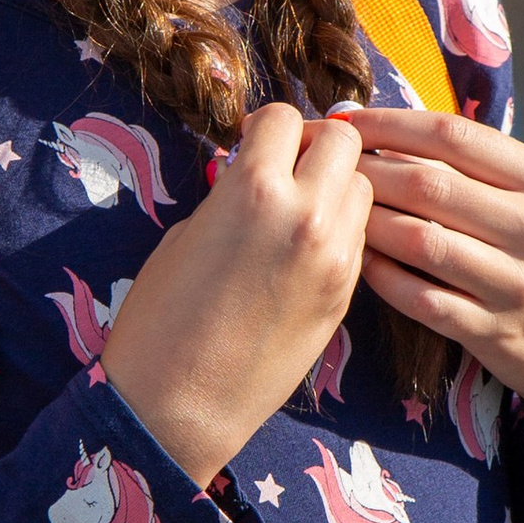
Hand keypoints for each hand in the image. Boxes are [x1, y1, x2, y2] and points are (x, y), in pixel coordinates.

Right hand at [98, 102, 372, 486]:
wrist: (180, 404)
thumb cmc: (161, 319)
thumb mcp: (186, 234)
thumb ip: (232, 195)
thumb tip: (256, 177)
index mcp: (252, 189)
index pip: (283, 118)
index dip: (266, 129)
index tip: (254, 146)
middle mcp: (305, 214)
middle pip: (342, 142)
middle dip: (314, 147)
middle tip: (287, 171)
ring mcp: (334, 256)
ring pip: (362, 188)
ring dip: (336, 187)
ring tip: (299, 213)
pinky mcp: (346, 294)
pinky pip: (359, 237)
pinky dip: (341, 231)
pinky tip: (306, 252)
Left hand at [346, 103, 523, 475]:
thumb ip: (480, 168)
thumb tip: (389, 130)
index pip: (453, 136)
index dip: (388, 124)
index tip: (344, 120)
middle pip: (429, 185)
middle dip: (365, 170)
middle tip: (325, 166)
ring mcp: (517, 284)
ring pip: (419, 241)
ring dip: (367, 222)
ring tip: (334, 210)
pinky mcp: (494, 333)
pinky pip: (420, 298)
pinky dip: (382, 276)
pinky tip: (360, 261)